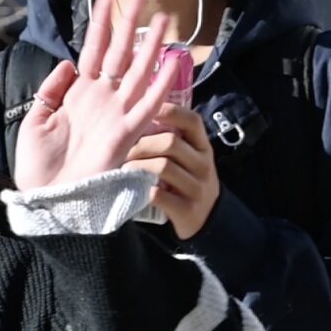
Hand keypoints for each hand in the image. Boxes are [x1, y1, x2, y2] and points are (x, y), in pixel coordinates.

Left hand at [12, 0, 173, 190]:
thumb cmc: (39, 165)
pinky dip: (162, 85)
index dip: (99, 26)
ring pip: (138, 72)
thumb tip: (68, 63)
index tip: (106, 0)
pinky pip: (148, 104)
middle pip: (119, 54)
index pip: (92, 52)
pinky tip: (171, 63)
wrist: (47, 198)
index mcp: (79, 95)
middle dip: (130, 25)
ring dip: (151, 46)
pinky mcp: (127, 133)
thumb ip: (51, 90)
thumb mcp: (35, 119)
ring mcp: (116, 114)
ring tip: (163, 19)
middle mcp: (101, 100)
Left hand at [126, 105, 220, 238]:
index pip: (193, 121)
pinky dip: (142, 189)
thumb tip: (140, 114)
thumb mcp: (190, 158)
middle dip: (142, 144)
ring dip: (137, 166)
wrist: (207, 219)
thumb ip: (174, 140)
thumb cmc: (188, 181)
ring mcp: (197, 188)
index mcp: (204, 148)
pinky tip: (134, 188)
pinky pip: (159, 195)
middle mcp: (204, 165)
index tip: (148, 112)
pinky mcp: (187, 209)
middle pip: (171, 143)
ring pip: (163, 167)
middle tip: (124, 151)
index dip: (170, 112)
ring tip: (124, 169)